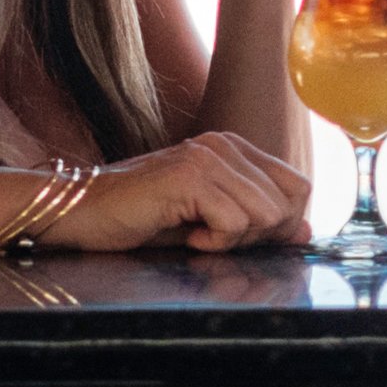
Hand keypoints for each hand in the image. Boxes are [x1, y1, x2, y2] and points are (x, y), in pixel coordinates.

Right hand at [47, 130, 310, 251]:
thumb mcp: (206, 218)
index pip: (296, 185)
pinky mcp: (189, 176)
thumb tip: (305, 229)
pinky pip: (235, 222)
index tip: (246, 239)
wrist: (81, 211)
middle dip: (259, 235)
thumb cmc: (141, 218)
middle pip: (287, 202)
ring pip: (265, 214)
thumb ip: (255, 219)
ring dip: (235, 239)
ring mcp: (207, 157)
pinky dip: (215, 242)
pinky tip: (187, 236)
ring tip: (197, 235)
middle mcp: (224, 144)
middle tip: (216, 238)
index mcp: (233, 148)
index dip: (283, 223)